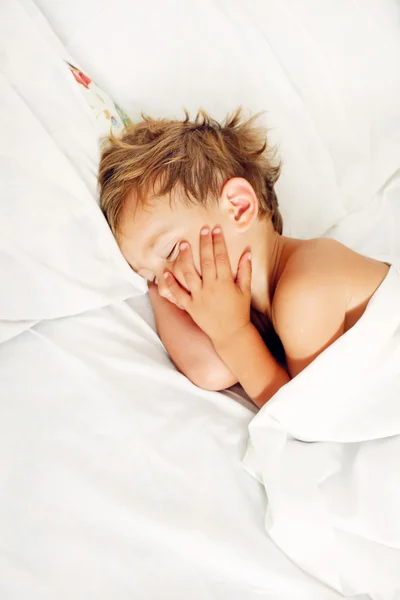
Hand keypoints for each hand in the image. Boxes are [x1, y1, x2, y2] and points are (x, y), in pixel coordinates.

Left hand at [162, 226, 251, 344]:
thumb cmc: (239, 311)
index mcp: (225, 282)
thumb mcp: (245, 291)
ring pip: (189, 274)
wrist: (231, 334)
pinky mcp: (190, 306)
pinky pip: (178, 294)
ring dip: (185, 258)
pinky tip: (165, 272)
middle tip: (202, 229)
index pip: (221, 257)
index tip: (216, 229)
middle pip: (206, 261)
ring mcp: (199, 297)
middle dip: (204, 244)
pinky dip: (171, 283)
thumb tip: (247, 251)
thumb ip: (245, 270)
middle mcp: (211, 288)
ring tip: (183, 245)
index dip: (218, 242)